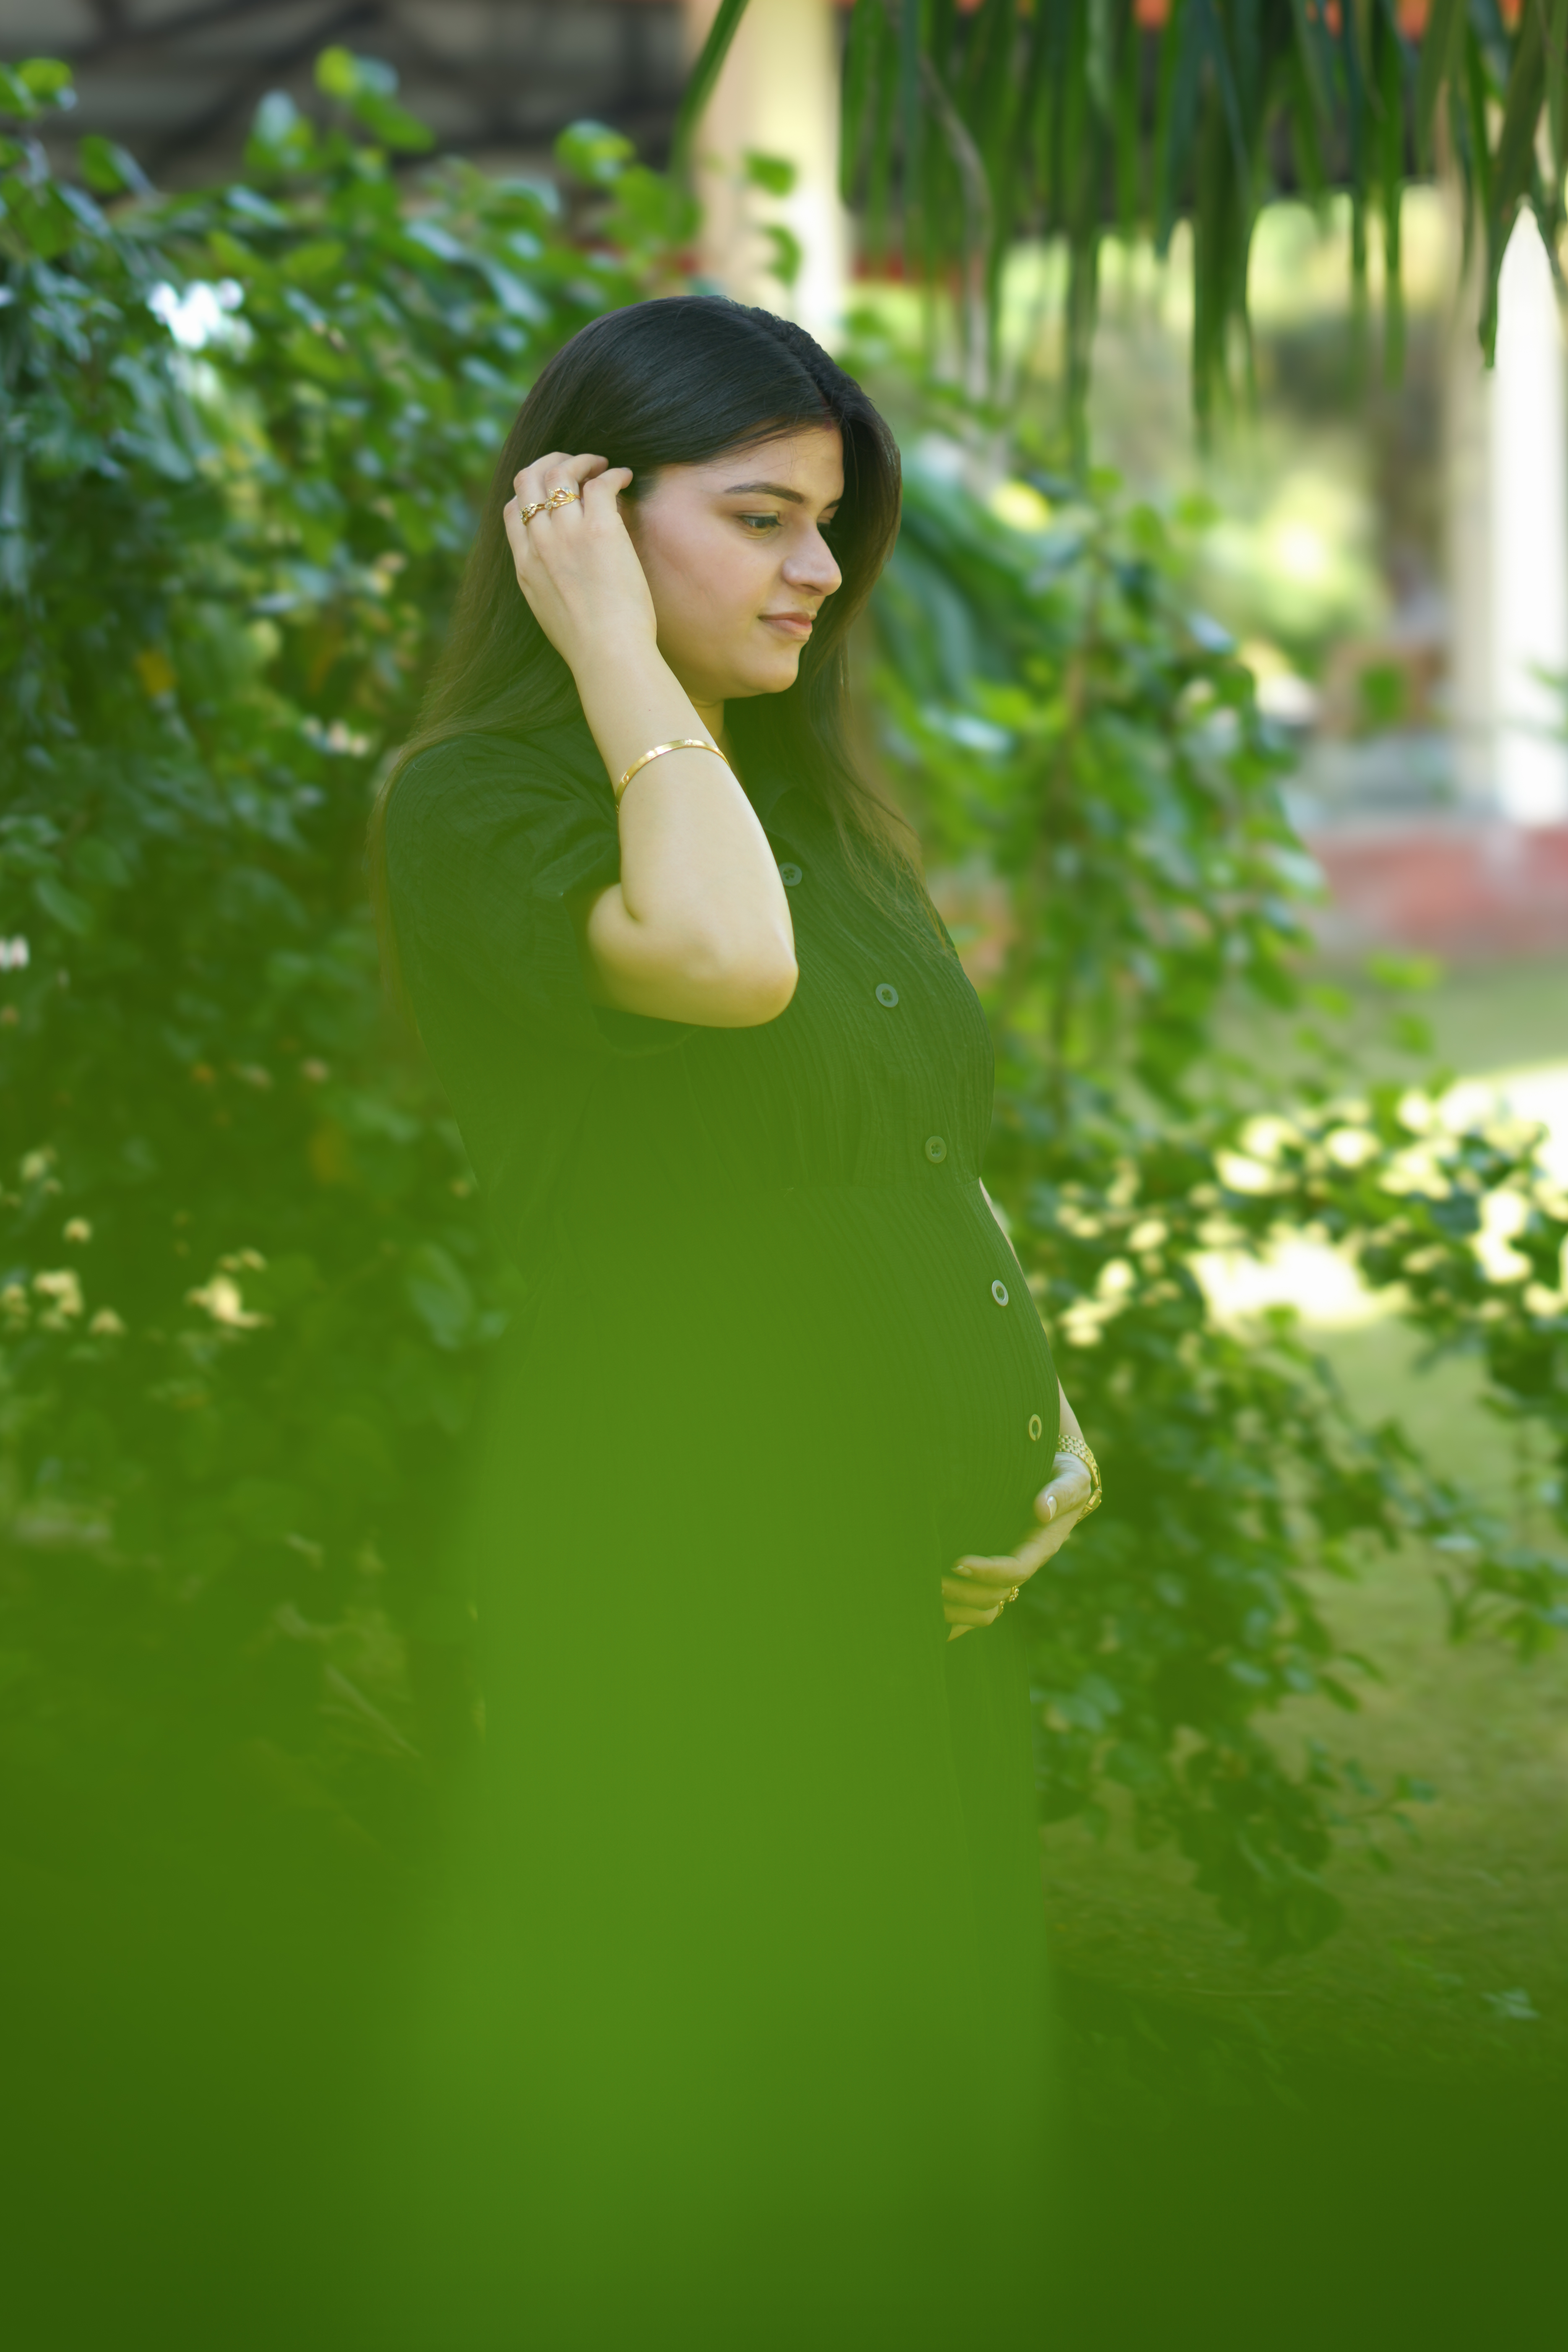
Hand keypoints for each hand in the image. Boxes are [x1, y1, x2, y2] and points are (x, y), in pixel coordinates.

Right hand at [501, 450, 657, 678]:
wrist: (607, 655)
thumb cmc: (588, 645)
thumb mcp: (550, 613)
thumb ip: (546, 582)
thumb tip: (560, 572)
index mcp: (525, 564)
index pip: (512, 509)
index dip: (530, 490)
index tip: (553, 489)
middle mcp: (540, 543)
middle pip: (529, 479)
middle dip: (551, 462)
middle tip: (577, 464)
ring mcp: (567, 534)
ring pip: (561, 472)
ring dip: (583, 460)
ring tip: (602, 465)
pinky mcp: (600, 531)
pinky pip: (601, 483)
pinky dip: (613, 473)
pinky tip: (625, 477)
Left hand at [942, 1454, 1094, 1642]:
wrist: (1058, 1482)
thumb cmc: (1063, 1476)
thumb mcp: (1070, 1479)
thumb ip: (1061, 1492)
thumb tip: (1042, 1510)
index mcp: (1040, 1547)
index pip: (1015, 1570)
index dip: (987, 1572)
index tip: (957, 1563)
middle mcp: (1023, 1564)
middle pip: (995, 1594)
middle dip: (963, 1592)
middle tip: (930, 1579)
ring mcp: (1007, 1570)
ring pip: (984, 1606)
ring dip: (956, 1607)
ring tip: (925, 1593)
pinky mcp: (993, 1570)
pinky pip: (976, 1604)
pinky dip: (955, 1616)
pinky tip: (930, 1615)